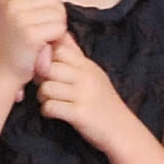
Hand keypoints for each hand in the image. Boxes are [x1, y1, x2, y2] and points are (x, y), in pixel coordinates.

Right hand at [0, 0, 64, 94]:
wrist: (1, 72)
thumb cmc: (13, 44)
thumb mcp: (11, 13)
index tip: (38, 12)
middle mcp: (10, 2)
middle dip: (54, 14)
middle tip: (40, 30)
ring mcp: (18, 17)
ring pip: (59, 12)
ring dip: (57, 27)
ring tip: (41, 38)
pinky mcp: (30, 33)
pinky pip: (59, 28)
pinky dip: (56, 39)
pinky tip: (43, 46)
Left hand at [36, 31, 132, 148]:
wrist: (122, 130)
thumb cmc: (103, 101)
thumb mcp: (93, 74)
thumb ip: (75, 57)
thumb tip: (61, 32)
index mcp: (88, 65)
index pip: (59, 50)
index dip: (47, 60)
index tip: (48, 72)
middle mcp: (87, 77)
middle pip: (48, 68)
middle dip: (42, 79)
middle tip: (46, 89)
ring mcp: (84, 95)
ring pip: (46, 88)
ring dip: (43, 97)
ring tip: (51, 101)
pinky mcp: (80, 114)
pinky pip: (50, 107)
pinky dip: (47, 111)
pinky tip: (54, 113)